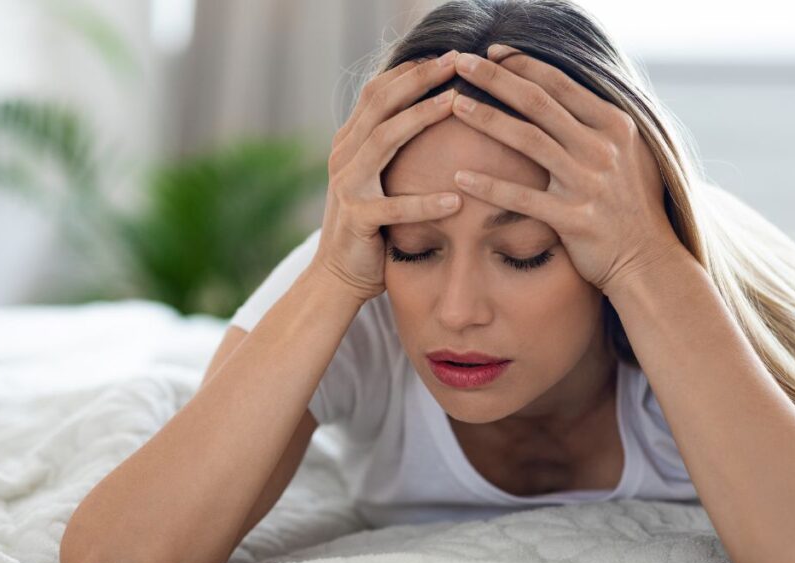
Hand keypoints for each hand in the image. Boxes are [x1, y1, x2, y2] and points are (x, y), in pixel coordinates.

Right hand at [311, 50, 463, 302]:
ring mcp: (347, 185)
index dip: (410, 70)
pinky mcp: (357, 220)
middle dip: (419, 78)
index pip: (378, 91)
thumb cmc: (371, 226)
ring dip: (421, 117)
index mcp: (350, 142)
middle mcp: (344, 156)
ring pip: (384, 139)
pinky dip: (425, 203)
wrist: (337, 276)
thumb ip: (393, 148)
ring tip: (457, 103)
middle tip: (455, 61)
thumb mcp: (378, 178)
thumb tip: (434, 112)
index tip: (447, 55)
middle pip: (380, 102)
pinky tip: (456, 201)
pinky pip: (394, 207)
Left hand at [448, 45, 685, 292]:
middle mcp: (602, 148)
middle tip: (460, 63)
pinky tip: (459, 177)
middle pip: (539, 102)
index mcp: (615, 125)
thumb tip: (567, 93)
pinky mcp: (573, 219)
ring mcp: (588, 183)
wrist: (649, 260)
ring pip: (528, 140)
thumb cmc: (632, 206)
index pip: (560, 84)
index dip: (522, 64)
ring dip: (487, 119)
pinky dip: (489, 186)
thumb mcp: (630, 152)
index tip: (492, 53)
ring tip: (454, 106)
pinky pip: (522, 198)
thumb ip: (599, 123)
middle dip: (496, 78)